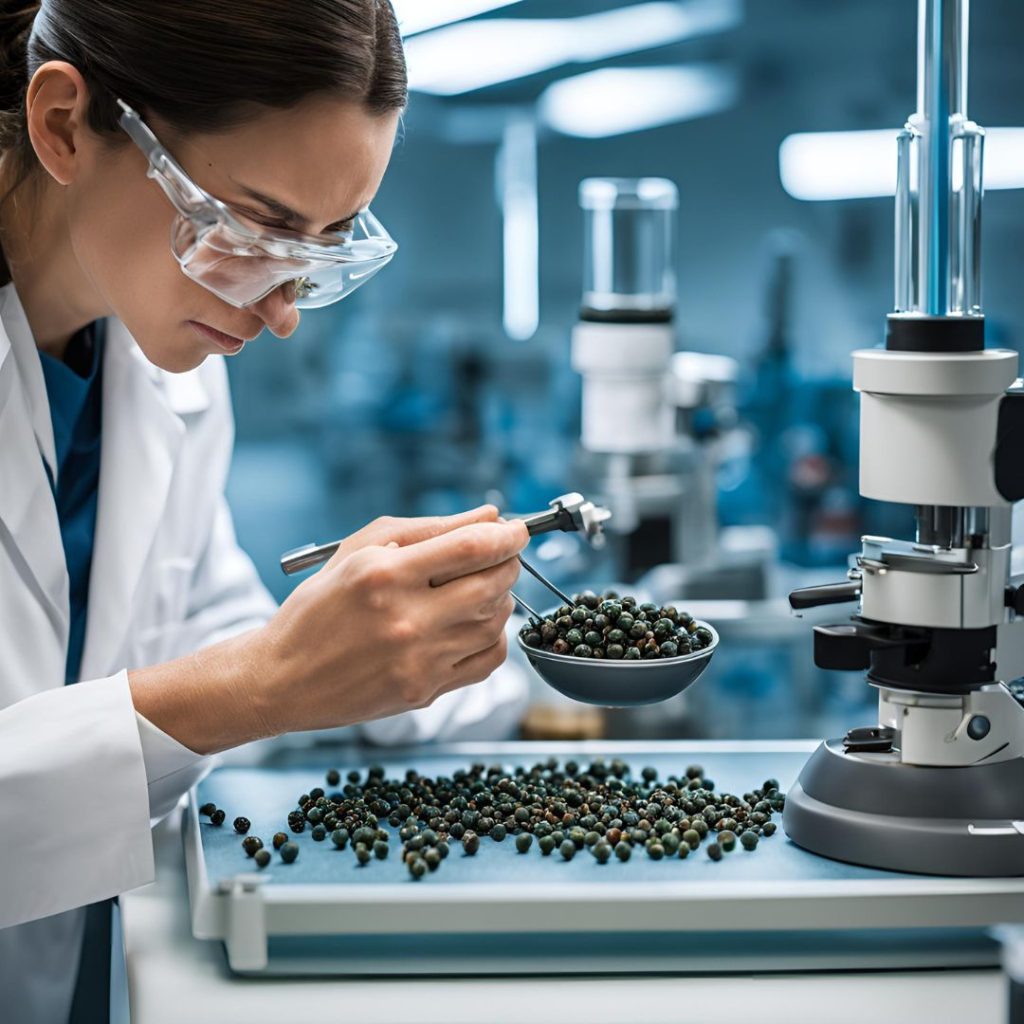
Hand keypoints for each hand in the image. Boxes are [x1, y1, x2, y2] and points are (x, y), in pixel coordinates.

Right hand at [249, 505, 527, 734]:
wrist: (283, 678)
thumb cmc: (319, 606)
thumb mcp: (359, 550)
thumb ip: (427, 529)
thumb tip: (488, 517)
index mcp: (384, 575)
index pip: (471, 547)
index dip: (507, 535)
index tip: (517, 530)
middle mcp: (405, 618)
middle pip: (493, 583)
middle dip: (508, 562)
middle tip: (502, 556)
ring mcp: (418, 660)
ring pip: (495, 621)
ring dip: (500, 598)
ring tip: (479, 588)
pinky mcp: (425, 691)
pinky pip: (488, 660)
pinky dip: (493, 637)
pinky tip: (473, 624)